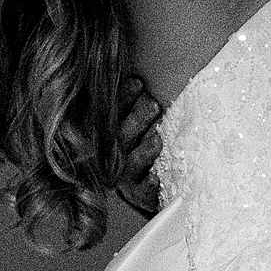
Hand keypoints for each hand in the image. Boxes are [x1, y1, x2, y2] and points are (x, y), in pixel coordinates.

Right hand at [115, 76, 162, 216]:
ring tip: (156, 140)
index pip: (115, 112)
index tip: (139, 83)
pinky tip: (156, 178)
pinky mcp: (139, 194)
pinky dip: (149, 183)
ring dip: (144, 150)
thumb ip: (138, 105)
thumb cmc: (144, 148)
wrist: (147, 190)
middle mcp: (115, 153)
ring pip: (132, 162)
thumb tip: (143, 76)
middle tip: (153, 105)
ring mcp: (126, 174)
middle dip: (138, 119)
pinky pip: (142, 190)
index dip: (125, 97)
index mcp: (114, 132)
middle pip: (123, 135)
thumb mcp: (139, 125)